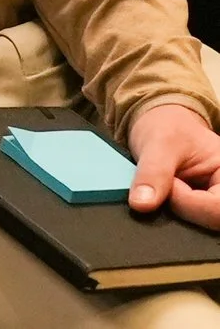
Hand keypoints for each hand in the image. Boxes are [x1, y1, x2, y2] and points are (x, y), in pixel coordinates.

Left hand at [129, 103, 219, 228]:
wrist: (160, 126)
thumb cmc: (167, 129)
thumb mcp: (159, 143)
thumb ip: (153, 173)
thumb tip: (142, 205)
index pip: (218, 207)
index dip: (188, 201)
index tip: (168, 182)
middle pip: (214, 221)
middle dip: (184, 210)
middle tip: (166, 188)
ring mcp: (215, 202)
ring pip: (202, 227)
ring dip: (178, 214)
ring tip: (166, 191)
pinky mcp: (203, 210)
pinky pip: (192, 224)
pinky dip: (175, 216)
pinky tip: (164, 200)